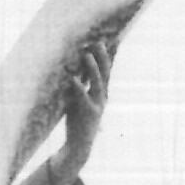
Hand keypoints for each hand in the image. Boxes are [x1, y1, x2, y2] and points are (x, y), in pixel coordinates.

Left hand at [59, 39, 110, 162]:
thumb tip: (77, 68)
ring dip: (92, 67)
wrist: (80, 145)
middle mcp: (102, 97)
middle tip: (99, 40)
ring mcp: (97, 105)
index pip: (108, 70)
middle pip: (106, 73)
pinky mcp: (88, 113)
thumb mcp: (81, 100)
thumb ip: (82, 85)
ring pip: (97, 82)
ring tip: (86, 54)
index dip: (111, 55)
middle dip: (103, 56)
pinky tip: (73, 78)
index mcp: (102, 93)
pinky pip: (82, 97)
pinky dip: (78, 87)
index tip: (112, 39)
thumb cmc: (78, 120)